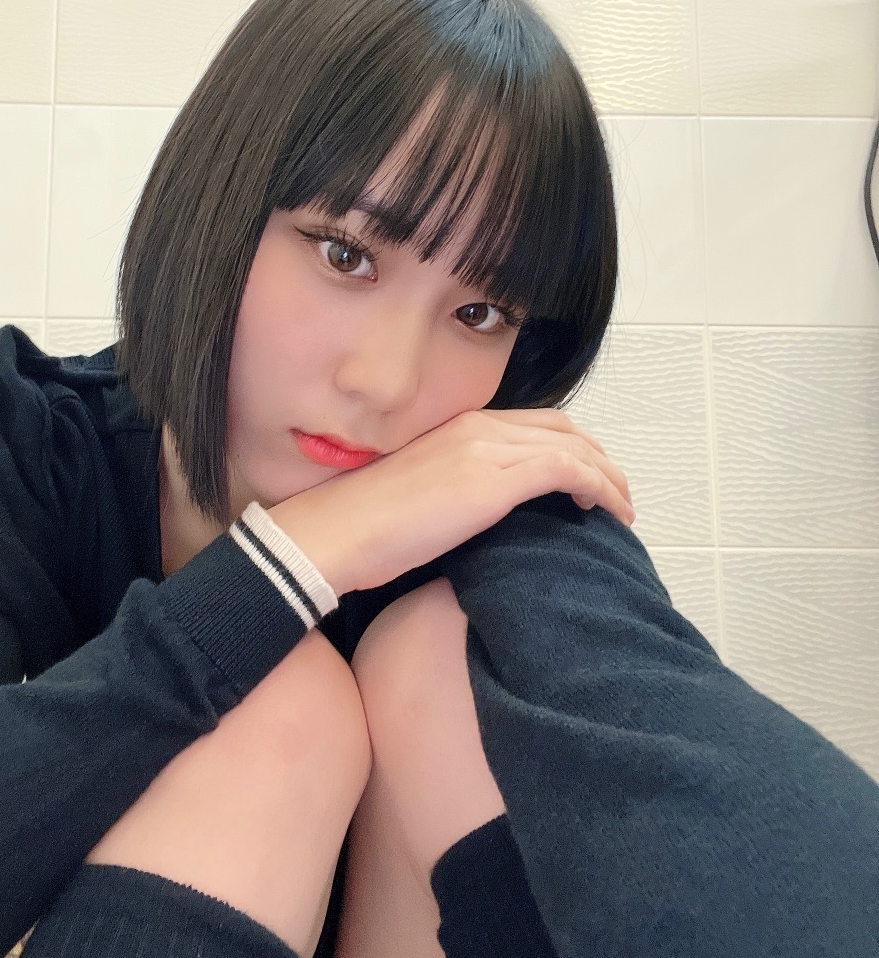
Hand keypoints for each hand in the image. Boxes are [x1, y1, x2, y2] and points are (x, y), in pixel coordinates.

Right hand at [267, 408, 633, 595]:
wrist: (337, 532)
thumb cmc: (364, 526)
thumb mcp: (419, 494)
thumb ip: (455, 489)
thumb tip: (478, 514)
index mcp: (458, 428)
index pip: (534, 425)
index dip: (569, 447)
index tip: (584, 479)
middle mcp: (478, 427)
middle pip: (563, 430)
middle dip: (598, 459)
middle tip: (615, 493)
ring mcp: (487, 449)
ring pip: (574, 448)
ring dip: (608, 477)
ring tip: (620, 508)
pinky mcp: (495, 480)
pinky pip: (569, 470)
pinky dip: (599, 488)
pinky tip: (606, 512)